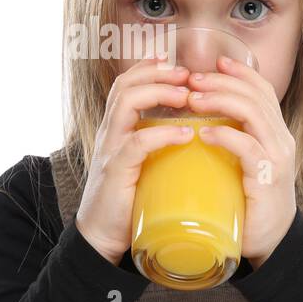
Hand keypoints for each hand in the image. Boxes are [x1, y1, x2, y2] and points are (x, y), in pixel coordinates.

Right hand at [75, 54, 192, 265]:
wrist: (104, 235)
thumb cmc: (132, 199)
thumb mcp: (147, 163)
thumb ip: (161, 144)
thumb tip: (198, 131)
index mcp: (117, 128)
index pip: (127, 84)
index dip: (150, 69)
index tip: (179, 66)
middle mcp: (110, 132)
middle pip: (125, 85)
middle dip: (157, 73)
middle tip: (187, 74)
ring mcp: (110, 150)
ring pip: (126, 103)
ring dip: (159, 93)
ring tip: (187, 96)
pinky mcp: (116, 172)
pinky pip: (136, 144)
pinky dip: (162, 134)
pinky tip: (185, 133)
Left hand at [185, 54, 296, 268]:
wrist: (268, 242)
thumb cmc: (249, 202)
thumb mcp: (244, 163)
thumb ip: (232, 140)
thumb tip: (200, 118)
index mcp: (276, 134)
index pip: (263, 91)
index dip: (241, 73)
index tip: (215, 62)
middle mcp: (282, 140)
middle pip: (256, 96)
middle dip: (222, 82)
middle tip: (192, 79)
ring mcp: (277, 158)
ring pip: (253, 113)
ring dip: (220, 101)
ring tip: (192, 99)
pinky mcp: (267, 178)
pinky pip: (248, 147)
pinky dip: (225, 135)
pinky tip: (204, 132)